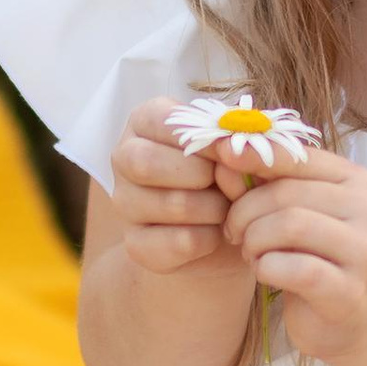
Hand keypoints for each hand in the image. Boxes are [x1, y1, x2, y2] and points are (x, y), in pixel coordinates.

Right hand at [108, 100, 251, 276]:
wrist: (224, 227)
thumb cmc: (229, 172)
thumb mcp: (239, 146)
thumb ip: (241, 136)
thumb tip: (237, 145)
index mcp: (146, 121)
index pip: (165, 122)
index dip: (208, 139)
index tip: (236, 151)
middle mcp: (125, 158)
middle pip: (146, 162)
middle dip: (202, 175)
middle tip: (229, 183)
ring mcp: (125, 203)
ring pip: (172, 204)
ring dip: (215, 209)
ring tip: (227, 208)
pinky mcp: (135, 244)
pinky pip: (179, 242)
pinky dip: (210, 239)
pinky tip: (216, 233)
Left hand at [225, 150, 366, 358]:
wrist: (348, 315)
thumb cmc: (313, 253)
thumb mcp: (289, 211)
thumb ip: (260, 183)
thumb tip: (225, 153)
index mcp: (354, 179)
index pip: (298, 156)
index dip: (255, 154)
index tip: (221, 153)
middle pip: (287, 193)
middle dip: (245, 212)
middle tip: (234, 231)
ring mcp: (363, 250)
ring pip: (290, 226)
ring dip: (254, 240)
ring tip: (250, 252)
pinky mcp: (348, 289)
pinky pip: (294, 268)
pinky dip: (266, 267)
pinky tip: (264, 272)